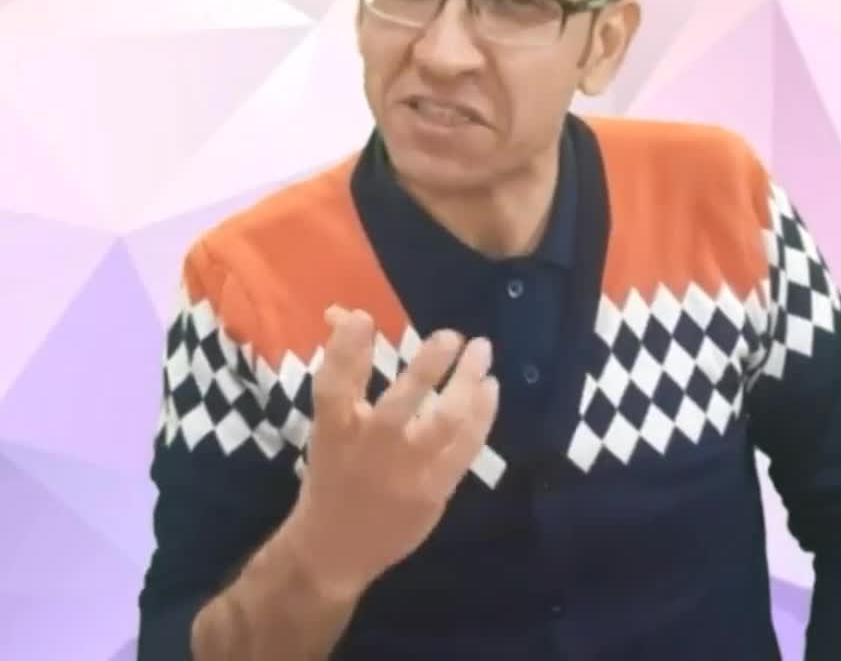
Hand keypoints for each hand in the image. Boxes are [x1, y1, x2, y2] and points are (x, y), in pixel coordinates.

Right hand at [286, 306, 498, 599]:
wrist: (335, 551)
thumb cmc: (334, 470)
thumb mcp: (327, 421)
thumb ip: (343, 366)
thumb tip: (344, 311)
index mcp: (334, 429)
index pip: (333, 386)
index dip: (344, 351)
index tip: (363, 317)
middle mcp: (370, 449)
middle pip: (400, 405)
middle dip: (426, 369)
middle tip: (451, 335)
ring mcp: (406, 473)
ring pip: (443, 424)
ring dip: (467, 383)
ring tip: (481, 351)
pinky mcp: (434, 490)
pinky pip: (465, 448)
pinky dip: (482, 415)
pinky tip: (491, 388)